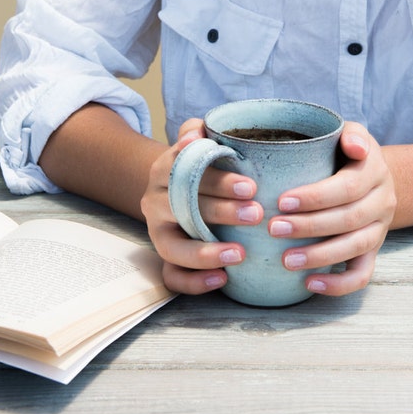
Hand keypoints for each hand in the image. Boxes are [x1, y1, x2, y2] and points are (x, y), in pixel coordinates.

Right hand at [140, 119, 262, 293]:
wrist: (172, 189)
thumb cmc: (199, 168)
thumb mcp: (197, 143)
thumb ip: (198, 131)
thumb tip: (197, 134)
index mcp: (165, 170)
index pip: (188, 173)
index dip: (219, 181)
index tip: (252, 187)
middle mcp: (155, 202)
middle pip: (183, 208)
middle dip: (222, 212)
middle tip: (257, 214)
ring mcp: (158, 232)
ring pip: (172, 247)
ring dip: (205, 253)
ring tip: (240, 254)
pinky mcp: (165, 258)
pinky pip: (171, 276)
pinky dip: (195, 282)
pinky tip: (223, 279)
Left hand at [268, 122, 396, 295]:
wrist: (375, 179)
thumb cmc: (346, 154)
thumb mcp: (351, 134)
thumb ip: (351, 134)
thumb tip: (354, 145)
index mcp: (374, 171)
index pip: (347, 187)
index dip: (316, 197)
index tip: (282, 201)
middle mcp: (382, 201)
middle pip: (349, 218)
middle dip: (309, 226)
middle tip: (273, 228)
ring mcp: (380, 229)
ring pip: (356, 247)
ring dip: (320, 256)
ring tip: (286, 260)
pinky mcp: (373, 252)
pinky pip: (363, 274)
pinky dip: (338, 285)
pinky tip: (309, 284)